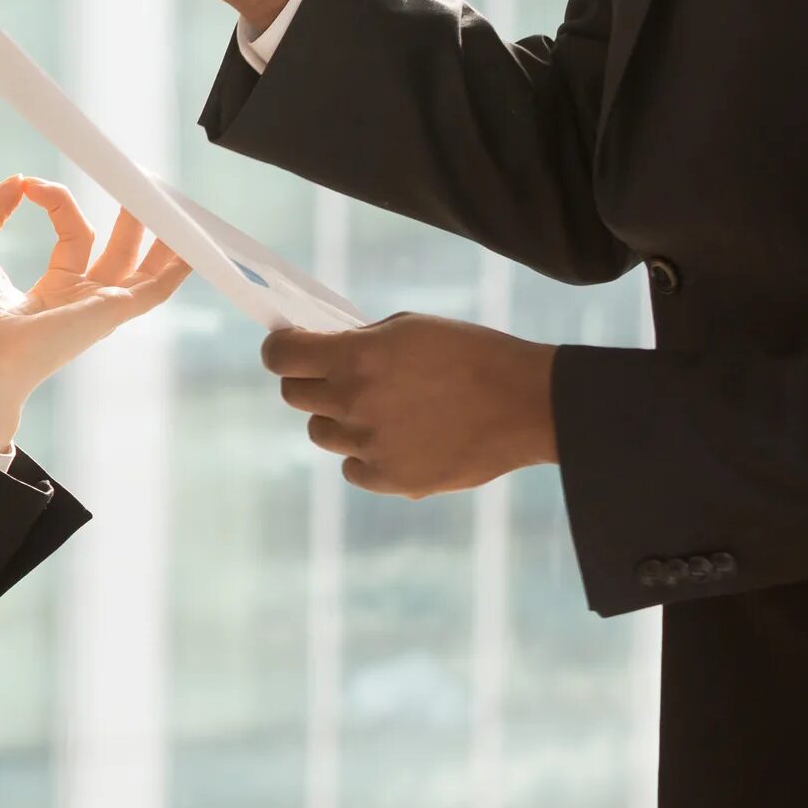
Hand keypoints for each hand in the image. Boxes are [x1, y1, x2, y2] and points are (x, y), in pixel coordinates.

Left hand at [0, 177, 192, 456]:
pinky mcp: (112, 312)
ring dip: (160, 235)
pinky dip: (178, 268)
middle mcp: (83, 299)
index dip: (59, 202)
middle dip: (130, 216)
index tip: (31, 185)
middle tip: (137, 180)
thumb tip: (16, 181)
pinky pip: (156, 289)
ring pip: (144, 267)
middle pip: (118, 250)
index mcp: (55, 289)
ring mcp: (100, 307)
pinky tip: (195, 246)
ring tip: (170, 201)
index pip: (74, 233)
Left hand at [264, 314, 558, 498]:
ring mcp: (370, 445)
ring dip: (339, 420)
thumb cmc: (473, 355)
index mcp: (356, 358)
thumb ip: (359, 341)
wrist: (527, 404)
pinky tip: (397, 440)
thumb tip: (322, 350)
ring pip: (323, 433)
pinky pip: (352, 468)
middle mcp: (354, 403)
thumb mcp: (411, 328)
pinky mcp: (391, 479)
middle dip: (308, 381)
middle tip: (334, 376)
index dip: (279, 350)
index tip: (288, 348)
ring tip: (380, 409)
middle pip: (295, 396)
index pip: (282, 357)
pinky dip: (366, 456)